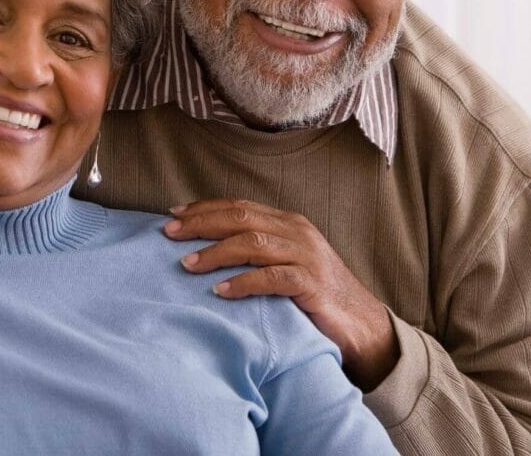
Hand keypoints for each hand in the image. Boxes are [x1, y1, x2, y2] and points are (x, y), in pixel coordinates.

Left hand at [165, 198, 398, 390]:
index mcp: (287, 222)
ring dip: (215, 253)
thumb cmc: (314, 295)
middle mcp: (297, 232)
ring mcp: (306, 256)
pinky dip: (242, 283)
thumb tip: (205, 247)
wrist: (361, 324)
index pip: (239, 206)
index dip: (204, 208)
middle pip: (240, 218)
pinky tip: (220, 292)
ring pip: (252, 243)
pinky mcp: (312, 284)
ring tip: (187, 264)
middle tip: (168, 233)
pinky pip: (271, 278)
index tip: (172, 214)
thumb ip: (255, 251)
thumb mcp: (284, 263)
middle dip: (200, 223)